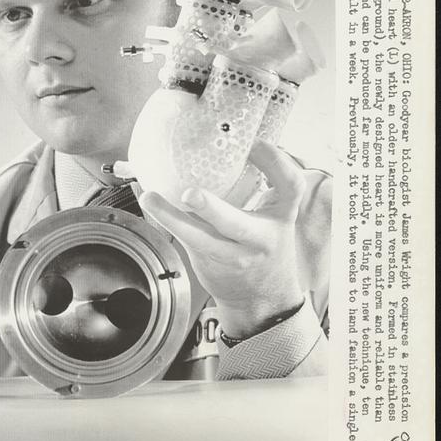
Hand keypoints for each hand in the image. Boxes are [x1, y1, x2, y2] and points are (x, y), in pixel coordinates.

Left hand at [139, 139, 305, 338]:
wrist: (263, 299)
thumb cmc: (264, 247)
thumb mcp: (274, 214)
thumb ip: (263, 182)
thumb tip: (235, 141)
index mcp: (280, 217)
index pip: (290, 187)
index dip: (276, 163)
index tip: (255, 145)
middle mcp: (259, 239)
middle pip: (237, 225)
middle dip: (212, 210)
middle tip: (190, 194)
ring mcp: (233, 255)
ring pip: (200, 240)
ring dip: (172, 218)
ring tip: (151, 198)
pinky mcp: (209, 263)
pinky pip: (185, 241)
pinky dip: (166, 222)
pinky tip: (150, 205)